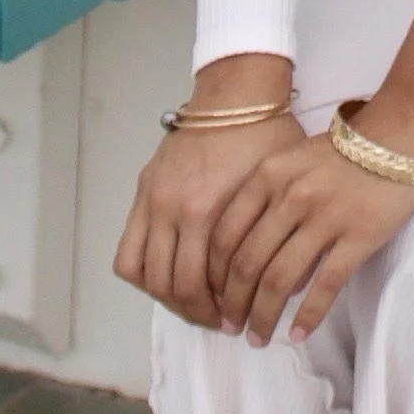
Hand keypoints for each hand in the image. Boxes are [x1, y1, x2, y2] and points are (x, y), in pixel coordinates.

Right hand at [114, 107, 307, 329]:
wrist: (236, 93)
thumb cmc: (265, 135)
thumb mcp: (278, 190)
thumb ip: (273, 237)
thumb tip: (286, 287)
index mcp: (205, 211)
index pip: (199, 286)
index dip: (218, 312)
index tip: (236, 321)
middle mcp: (172, 209)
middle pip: (171, 286)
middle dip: (195, 312)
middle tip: (219, 319)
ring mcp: (153, 200)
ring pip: (143, 273)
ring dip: (166, 296)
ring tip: (193, 302)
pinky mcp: (144, 192)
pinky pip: (128, 250)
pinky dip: (142, 272)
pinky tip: (168, 276)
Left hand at [207, 126, 413, 343]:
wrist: (401, 133)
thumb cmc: (343, 150)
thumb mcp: (293, 162)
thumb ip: (268, 204)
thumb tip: (260, 267)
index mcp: (268, 176)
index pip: (225, 235)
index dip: (213, 274)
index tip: (212, 297)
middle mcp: (291, 196)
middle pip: (248, 263)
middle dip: (234, 303)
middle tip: (230, 327)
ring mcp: (325, 217)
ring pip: (281, 280)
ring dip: (264, 315)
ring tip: (258, 337)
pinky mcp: (359, 236)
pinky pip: (326, 284)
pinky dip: (308, 314)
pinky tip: (299, 333)